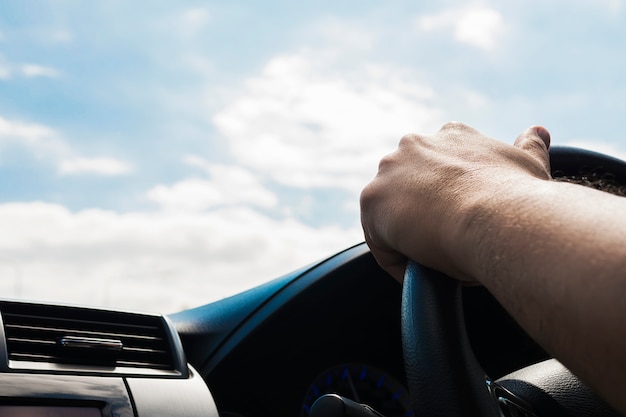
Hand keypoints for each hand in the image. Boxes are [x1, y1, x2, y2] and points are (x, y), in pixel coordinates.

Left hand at [360, 122, 551, 282]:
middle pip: (410, 187)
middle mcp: (415, 145)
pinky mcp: (372, 201)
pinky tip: (423, 274)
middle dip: (425, 214)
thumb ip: (529, 147)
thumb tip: (537, 132)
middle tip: (450, 243)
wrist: (499, 218)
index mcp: (452, 135)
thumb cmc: (520, 198)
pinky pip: (381, 240)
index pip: (440, 164)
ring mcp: (390, 171)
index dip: (451, 195)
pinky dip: (398, 261)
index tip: (464, 218)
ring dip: (409, 238)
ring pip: (392, 213)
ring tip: (438, 262)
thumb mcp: (529, 165)